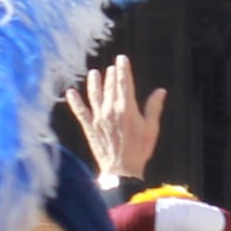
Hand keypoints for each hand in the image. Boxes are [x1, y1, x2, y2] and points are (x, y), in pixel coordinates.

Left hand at [70, 52, 165, 185]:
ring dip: (94, 83)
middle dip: (111, 75)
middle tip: (112, 67)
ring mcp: (98, 119)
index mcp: (127, 109)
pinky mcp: (89, 128)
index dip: (123, 69)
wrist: (122, 172)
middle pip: (110, 87)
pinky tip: (70, 92)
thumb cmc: (139, 151)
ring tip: (93, 73)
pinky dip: (74, 102)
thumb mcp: (151, 129)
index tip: (122, 59)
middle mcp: (111, 110)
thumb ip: (154, 108)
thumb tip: (160, 91)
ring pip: (94, 95)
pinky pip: (80, 112)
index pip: (124, 83)